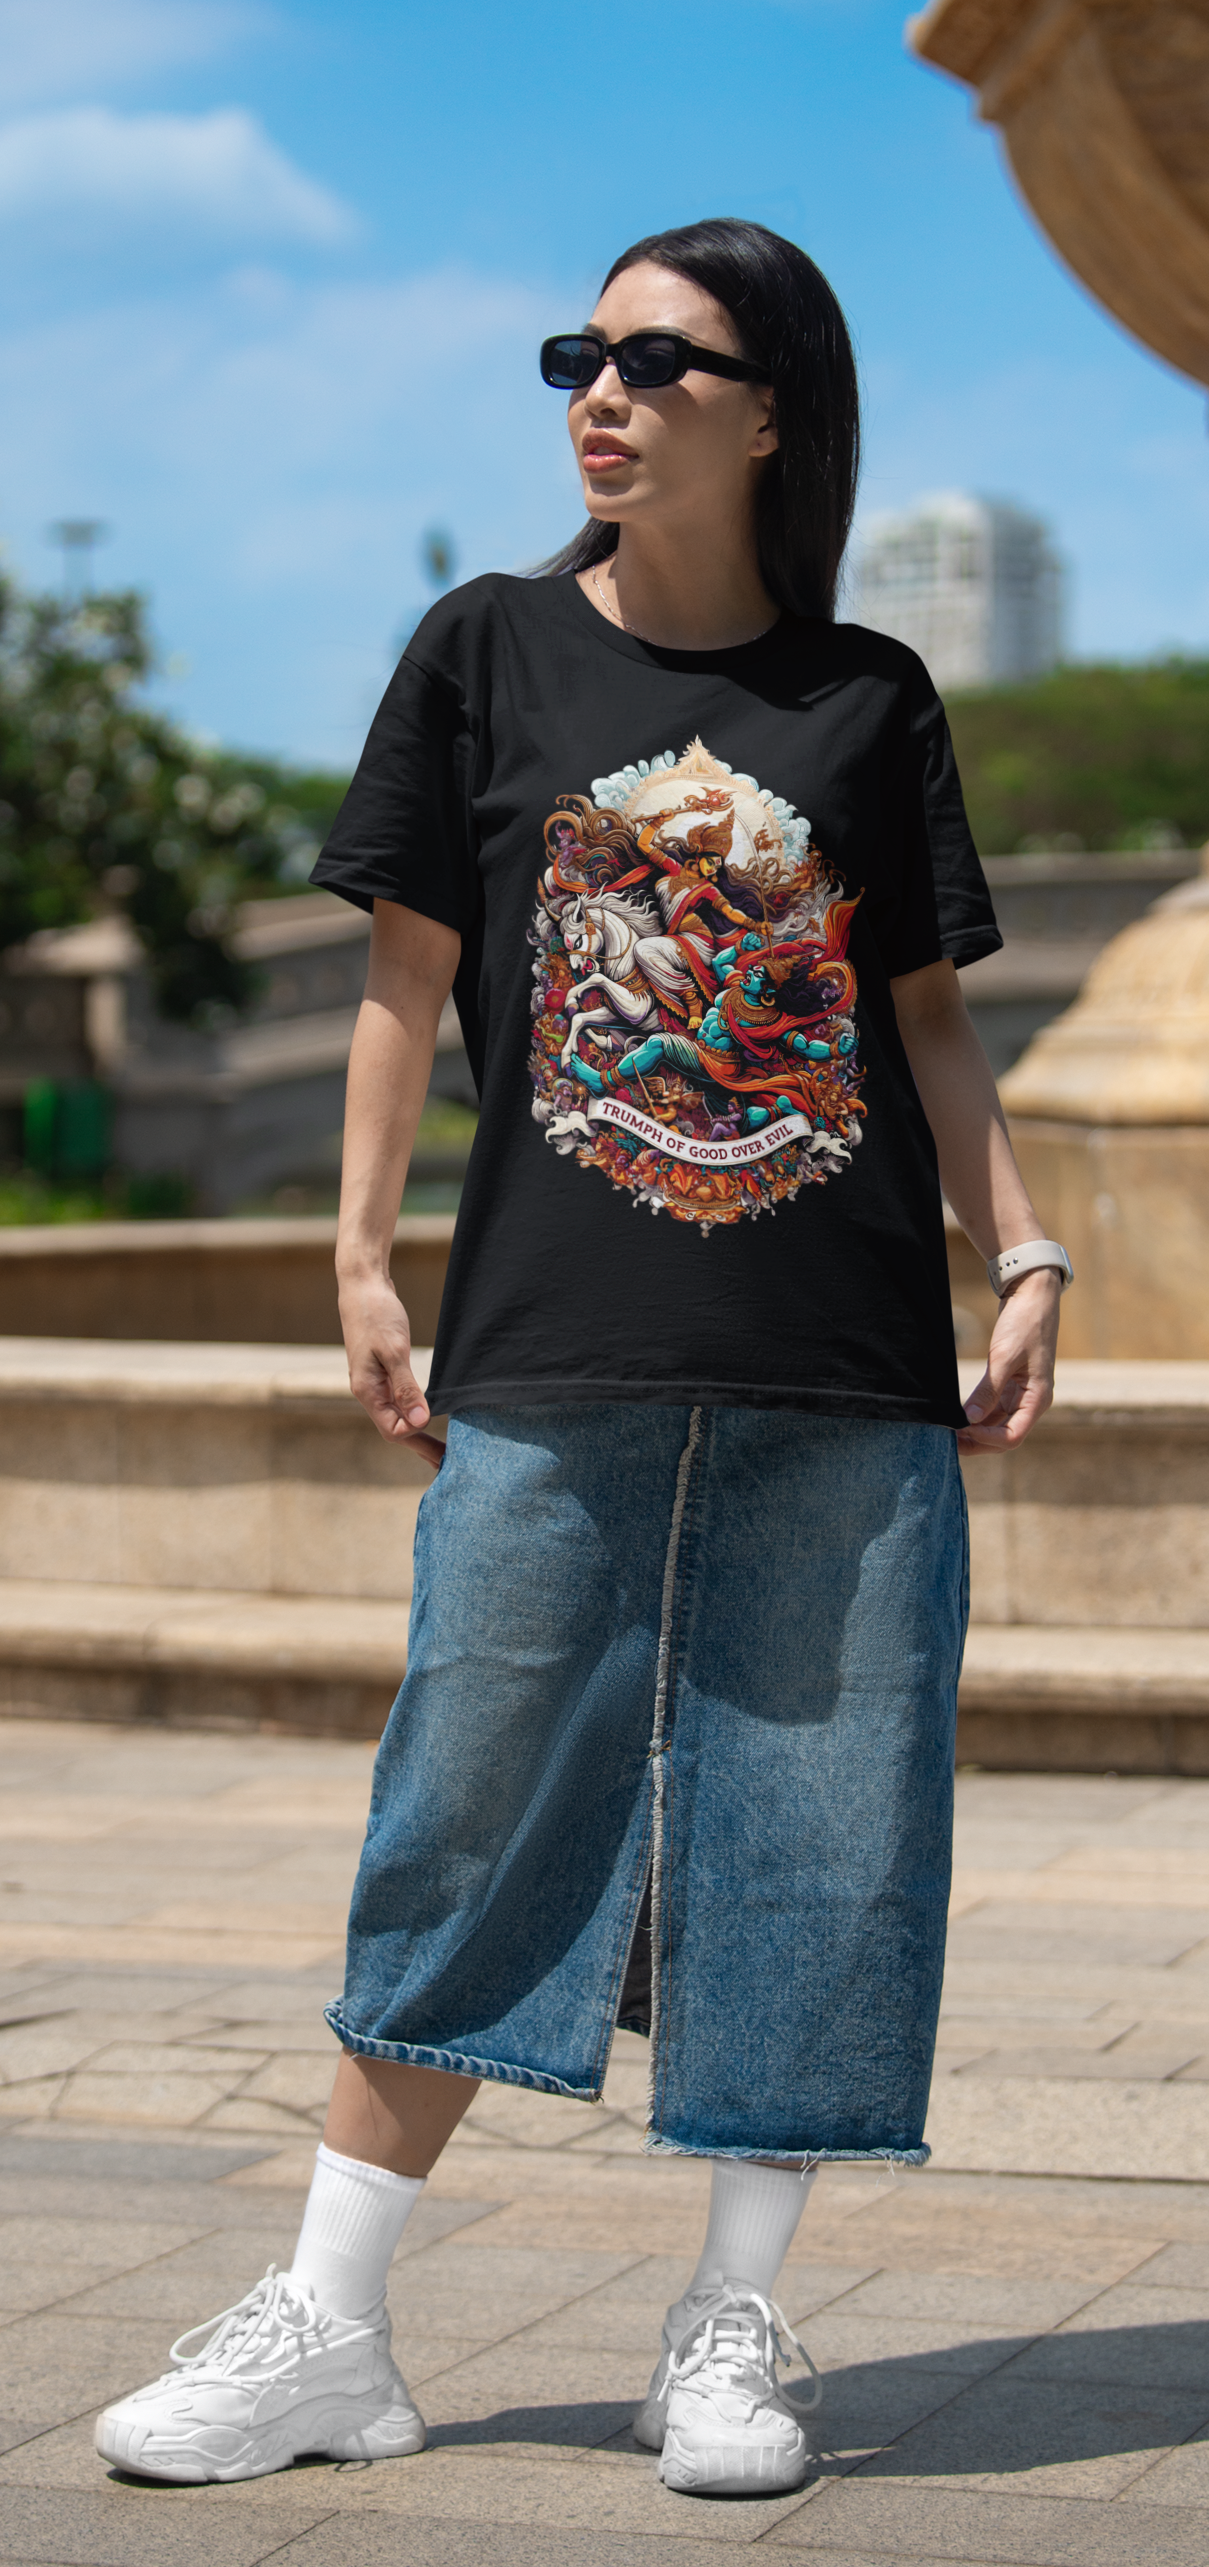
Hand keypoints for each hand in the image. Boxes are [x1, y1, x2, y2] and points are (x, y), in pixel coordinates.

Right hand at [338, 1273, 445, 1467]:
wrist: (362, 1286)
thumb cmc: (377, 1315)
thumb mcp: (394, 1351)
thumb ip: (406, 1387)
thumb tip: (419, 1422)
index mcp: (367, 1391)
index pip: (393, 1430)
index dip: (418, 1440)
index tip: (445, 1451)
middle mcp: (369, 1391)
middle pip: (395, 1429)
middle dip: (420, 1445)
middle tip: (448, 1463)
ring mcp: (375, 1382)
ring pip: (397, 1416)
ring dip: (418, 1430)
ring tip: (443, 1446)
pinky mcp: (383, 1371)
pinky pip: (399, 1400)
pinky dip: (415, 1411)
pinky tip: (428, 1415)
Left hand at [959, 1267, 1059, 1453]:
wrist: (1033, 1296)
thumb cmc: (1025, 1324)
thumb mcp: (1004, 1357)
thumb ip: (988, 1391)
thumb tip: (969, 1419)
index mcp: (1038, 1399)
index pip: (1013, 1436)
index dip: (986, 1439)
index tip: (961, 1430)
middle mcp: (1031, 1402)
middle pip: (1004, 1436)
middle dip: (977, 1441)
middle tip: (948, 1441)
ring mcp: (1020, 1394)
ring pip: (997, 1425)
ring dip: (974, 1430)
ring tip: (949, 1430)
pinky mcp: (1010, 1385)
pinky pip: (993, 1409)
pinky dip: (976, 1415)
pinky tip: (958, 1415)